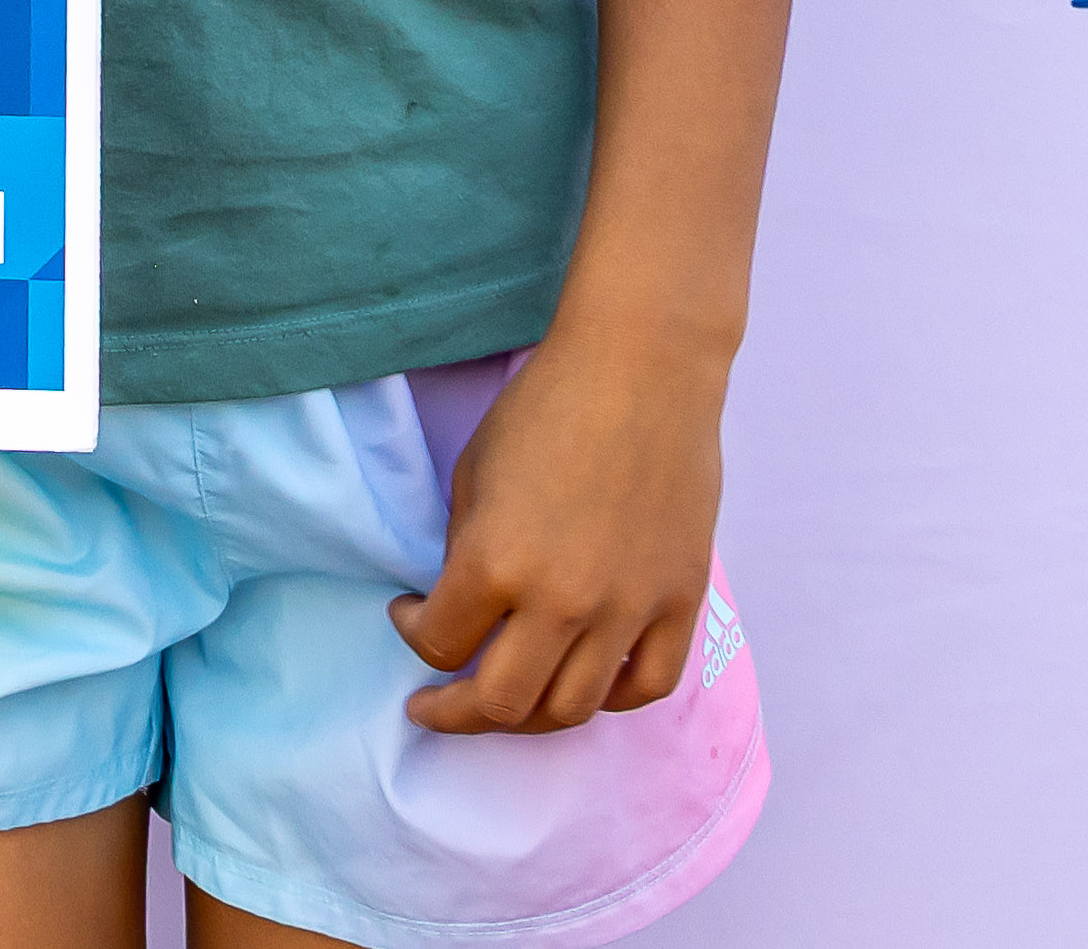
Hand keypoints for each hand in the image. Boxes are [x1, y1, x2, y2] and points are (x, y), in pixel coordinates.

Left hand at [394, 329, 723, 731]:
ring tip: (508, 703)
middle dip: (458, 712)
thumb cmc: (544, 408)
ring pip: (575, 709)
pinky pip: (648, 685)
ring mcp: (628, 609)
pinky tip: (586, 683)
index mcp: (495, 565)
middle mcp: (562, 603)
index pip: (440, 645)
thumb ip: (467, 555)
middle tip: (437, 705)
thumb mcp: (473, 477)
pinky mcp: (679, 602)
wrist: (640, 371)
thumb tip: (464, 608)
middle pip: (505, 704)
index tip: (408, 614)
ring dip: (531, 716)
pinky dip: (613, 697)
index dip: (412, 635)